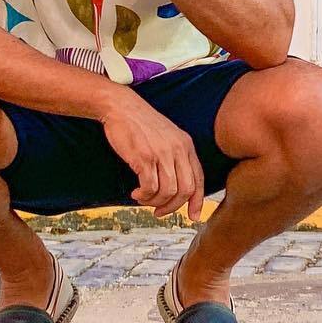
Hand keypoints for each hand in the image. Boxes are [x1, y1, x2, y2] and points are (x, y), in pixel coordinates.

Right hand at [99, 91, 205, 220]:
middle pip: (186, 190)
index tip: (193, 216)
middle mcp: (178, 149)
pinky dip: (143, 196)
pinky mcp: (144, 157)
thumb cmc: (141, 124)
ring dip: (154, 202)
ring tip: (142, 198)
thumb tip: (177, 185)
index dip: (198, 201)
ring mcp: (162, 153)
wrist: (122, 107)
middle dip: (173, 207)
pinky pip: (150, 188)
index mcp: (186, 145)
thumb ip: (175, 156)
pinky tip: (135, 193)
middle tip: (159, 211)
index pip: (199, 179)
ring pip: (168, 192)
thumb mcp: (167, 137)